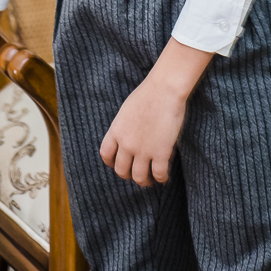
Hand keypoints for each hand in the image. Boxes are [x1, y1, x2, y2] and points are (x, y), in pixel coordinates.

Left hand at [100, 37, 213, 187]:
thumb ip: (124, 126)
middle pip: (121, 170)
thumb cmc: (149, 93)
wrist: (165, 89)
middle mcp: (126, 144)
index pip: (106, 155)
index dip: (111, 162)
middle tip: (136, 173)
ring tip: (150, 180)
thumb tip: (127, 136)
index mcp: (116, 131)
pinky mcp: (161, 153)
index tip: (118, 163)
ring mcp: (143, 150)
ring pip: (139, 177)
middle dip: (128, 174)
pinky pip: (159, 174)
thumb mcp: (127, 110)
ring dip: (144, 181)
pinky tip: (163, 177)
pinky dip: (161, 179)